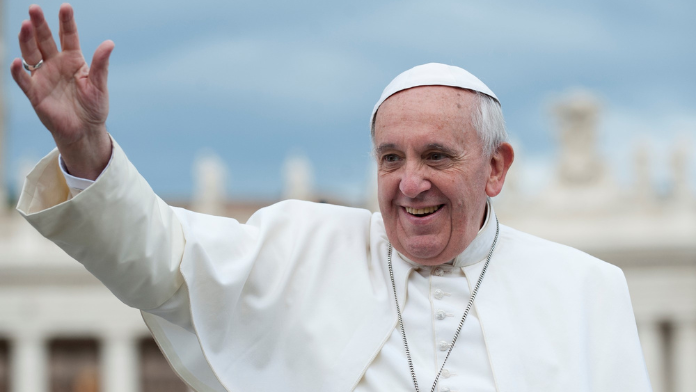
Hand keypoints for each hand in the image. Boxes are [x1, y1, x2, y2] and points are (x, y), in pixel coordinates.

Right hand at [10, 4, 113, 179]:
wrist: (84, 130)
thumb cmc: (93, 107)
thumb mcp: (99, 85)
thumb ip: (100, 64)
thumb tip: (109, 43)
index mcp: (73, 59)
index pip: (68, 36)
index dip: (66, 22)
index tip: (66, 7)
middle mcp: (55, 63)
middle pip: (45, 40)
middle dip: (40, 24)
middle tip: (34, 9)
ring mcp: (43, 76)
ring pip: (31, 53)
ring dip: (26, 40)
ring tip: (25, 25)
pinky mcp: (34, 92)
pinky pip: (22, 79)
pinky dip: (18, 70)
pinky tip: (16, 61)